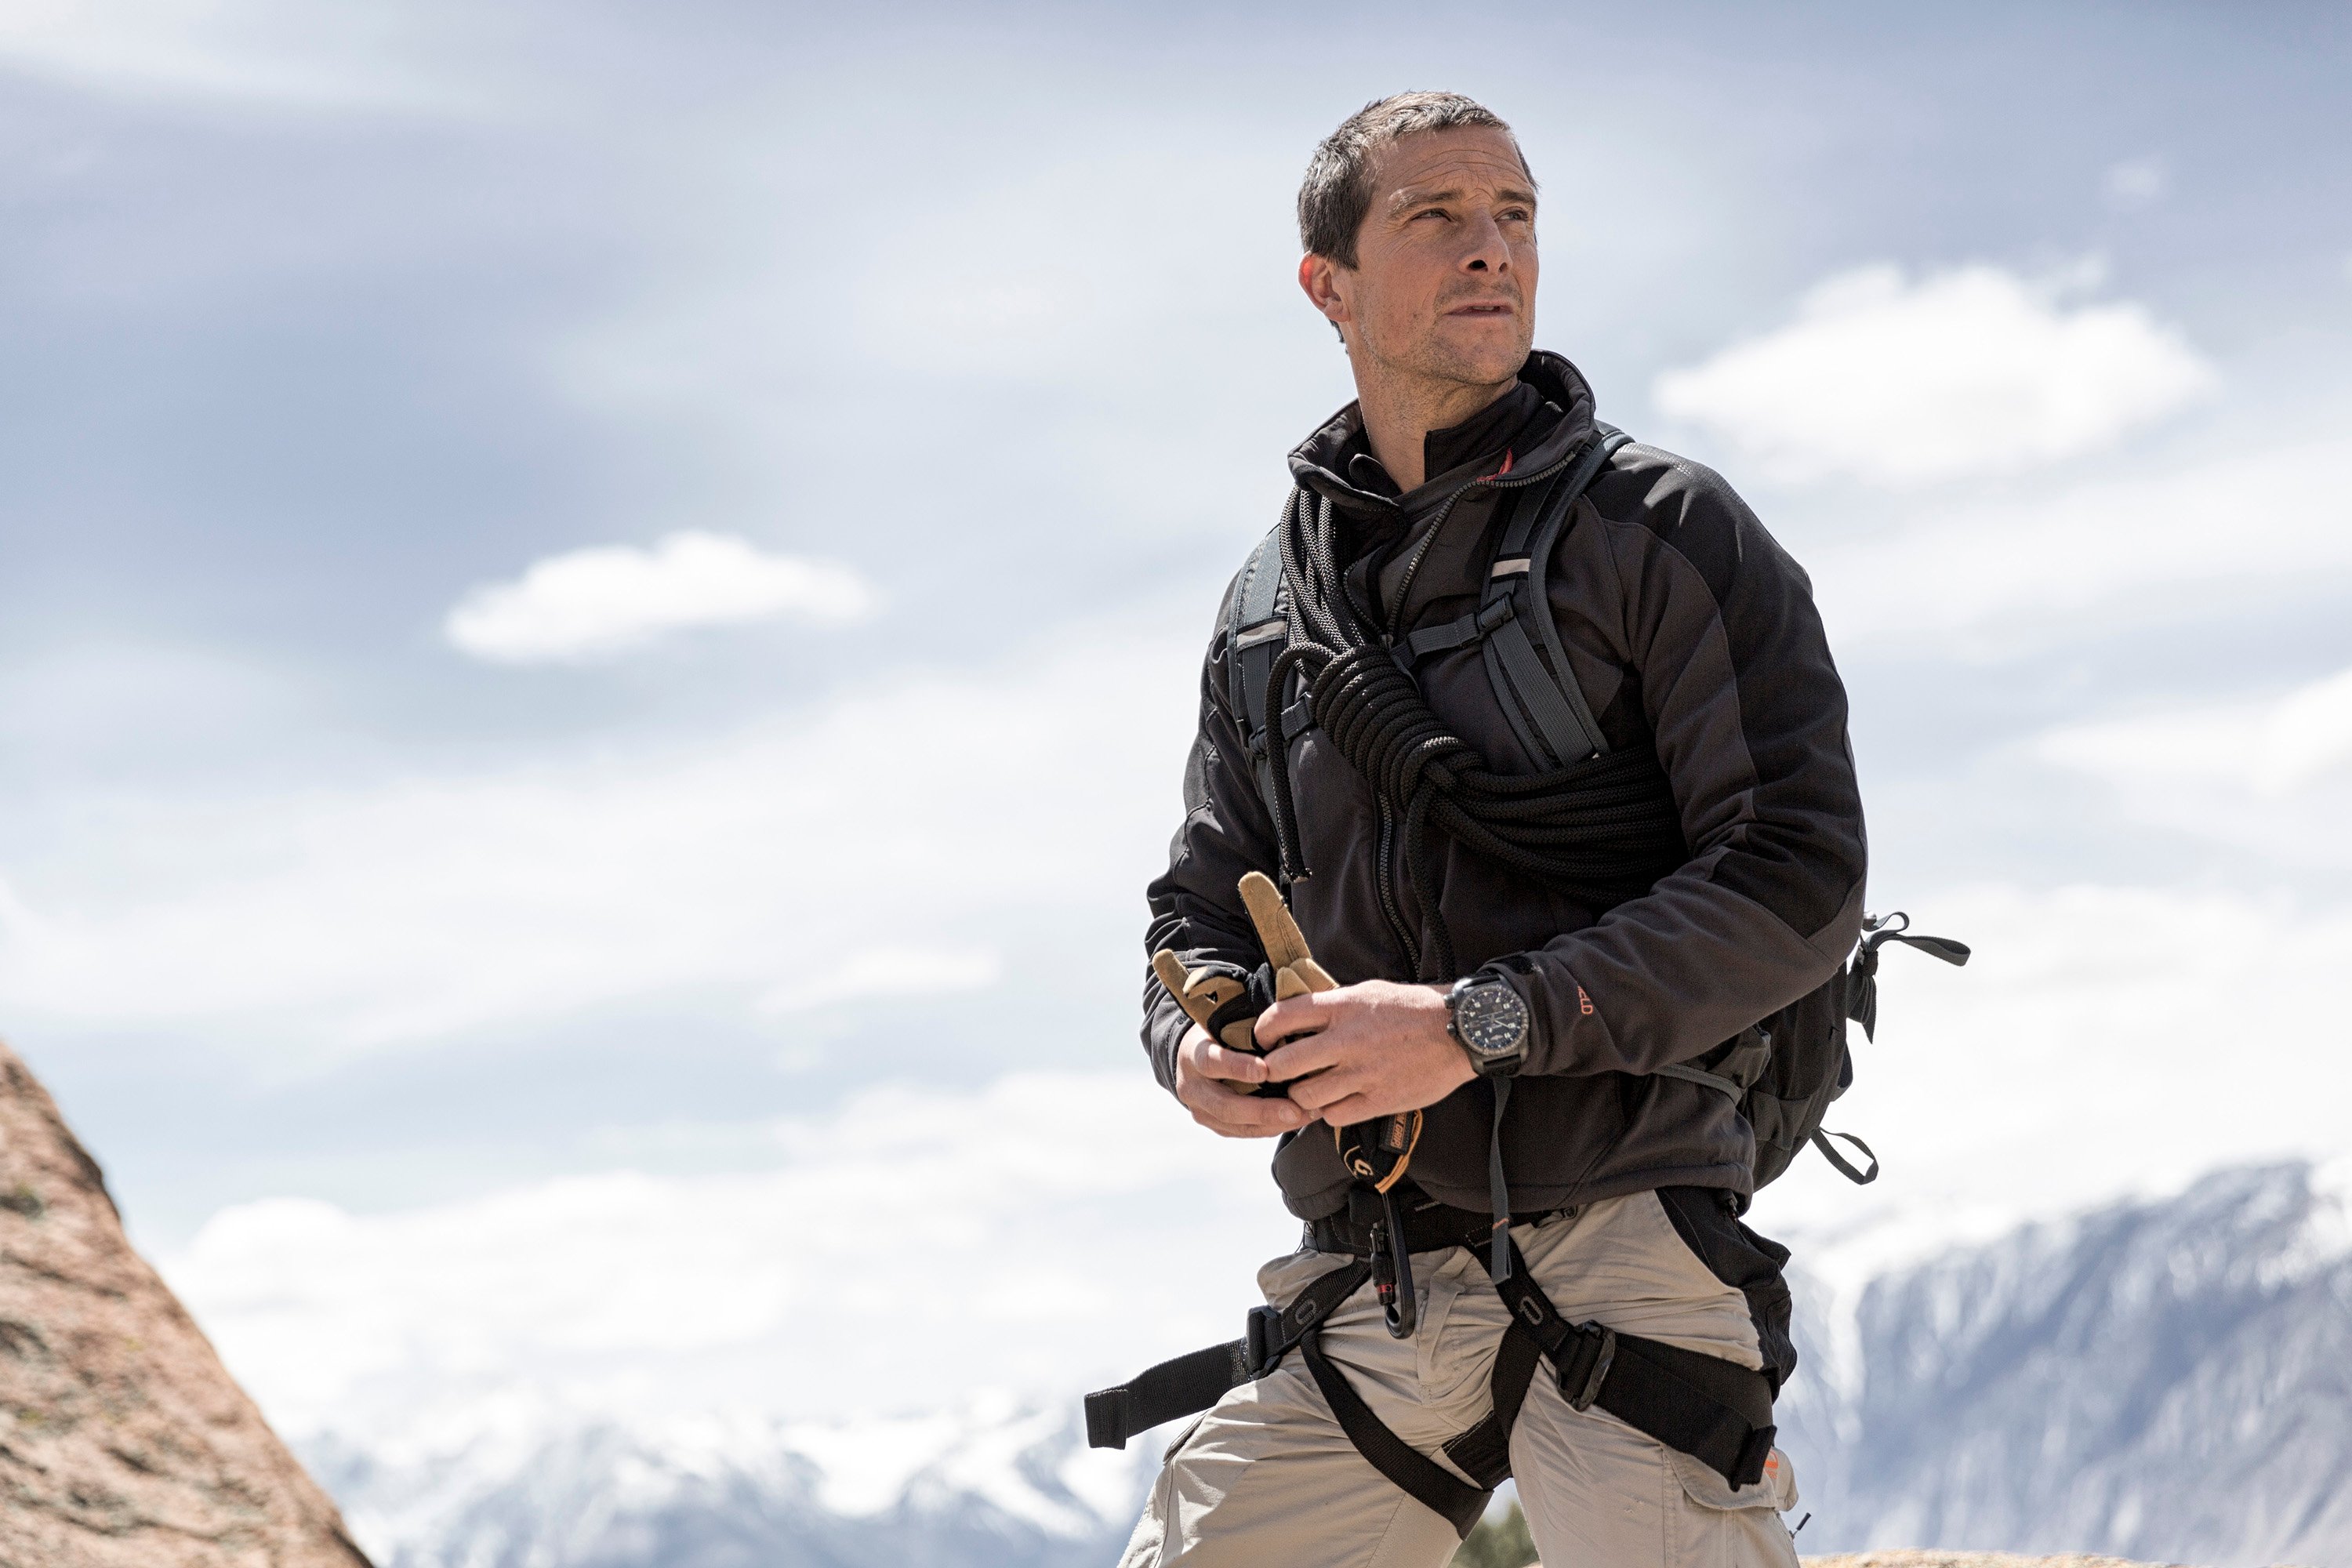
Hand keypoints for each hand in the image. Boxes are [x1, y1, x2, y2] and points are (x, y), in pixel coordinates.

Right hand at [1173, 1024, 1310, 1137]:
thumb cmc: (1221, 1032)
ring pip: (1237, 1125)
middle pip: (1225, 1105)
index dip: (1237, 1067)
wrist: (1196, 1056)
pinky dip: (1272, 1127)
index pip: (1211, 1062)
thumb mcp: (1226, 1021)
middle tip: (1294, 1110)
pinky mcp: (1215, 1126)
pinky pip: (1245, 1132)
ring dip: (1273, 1123)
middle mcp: (1192, 1087)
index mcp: (1193, 1054)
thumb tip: (1287, 1018)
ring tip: (1305, 1115)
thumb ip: (1249, 1025)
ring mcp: (1201, 1111)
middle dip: (1262, 1110)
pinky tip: (1298, 1119)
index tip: (1265, 1070)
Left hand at [1255, 980, 1475, 1125]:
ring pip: (1304, 1096)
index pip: (1281, 1017)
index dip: (1263, 1031)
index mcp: (1343, 1007)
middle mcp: (1347, 1041)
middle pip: (1283, 1064)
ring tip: (1309, 1088)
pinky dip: (1329, 1111)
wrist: (1460, 1032)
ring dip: (1301, 1095)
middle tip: (1277, 1072)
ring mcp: (1362, 1074)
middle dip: (1272, 1071)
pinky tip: (1337, 1101)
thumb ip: (1332, 1005)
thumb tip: (1297, 1017)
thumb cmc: (1413, 1009)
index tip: (1264, 1039)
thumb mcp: (1368, 992)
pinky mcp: (1378, 1100)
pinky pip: (1333, 1116)